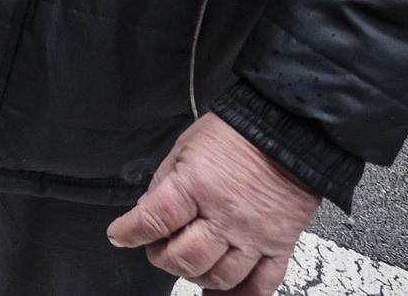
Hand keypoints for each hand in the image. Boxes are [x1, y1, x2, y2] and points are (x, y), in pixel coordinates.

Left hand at [106, 113, 319, 294]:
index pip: (153, 220)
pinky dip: (239, 294)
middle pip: (185, 259)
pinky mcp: (280, 245)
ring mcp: (254, 235)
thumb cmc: (236, 133)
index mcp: (196, 185)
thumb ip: (164, 182)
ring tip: (189, 260)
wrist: (287, 129)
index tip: (120, 235)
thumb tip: (147, 210)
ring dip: (196, 275)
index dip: (130, 232)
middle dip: (162, 258)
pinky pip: (261, 285)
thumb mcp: (185, 147)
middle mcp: (225, 216)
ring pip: (219, 278)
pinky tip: (223, 290)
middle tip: (159, 247)